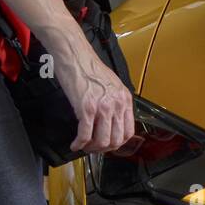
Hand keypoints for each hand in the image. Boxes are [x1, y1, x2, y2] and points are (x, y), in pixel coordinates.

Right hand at [52, 36, 134, 152]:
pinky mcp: (86, 107)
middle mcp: (117, 104)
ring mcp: (102, 107)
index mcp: (125, 99)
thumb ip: (115, 102)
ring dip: (92, 148)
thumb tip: (112, 119)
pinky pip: (85, 134)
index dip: (118, 143)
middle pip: (117, 139)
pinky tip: (75, 144)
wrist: (75, 55)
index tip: (108, 144)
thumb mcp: (111, 85)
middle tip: (94, 148)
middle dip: (104, 149)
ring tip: (84, 146)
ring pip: (103, 140)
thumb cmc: (89, 68)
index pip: (129, 131)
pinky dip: (79, 143)